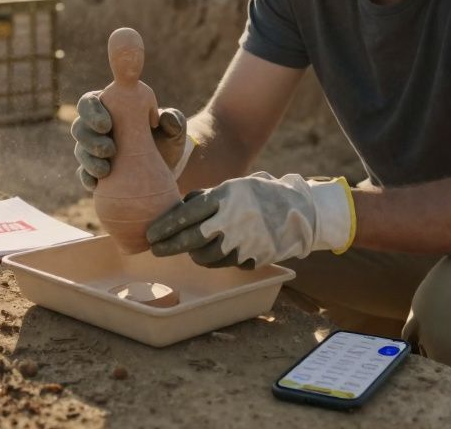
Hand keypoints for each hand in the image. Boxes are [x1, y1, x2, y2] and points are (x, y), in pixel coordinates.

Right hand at [70, 91, 189, 191]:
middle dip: (90, 139)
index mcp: (110, 106)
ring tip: (106, 170)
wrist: (170, 170)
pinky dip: (88, 178)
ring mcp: (93, 150)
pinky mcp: (95, 172)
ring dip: (89, 160)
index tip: (107, 125)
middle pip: (79, 127)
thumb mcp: (175, 129)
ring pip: (80, 151)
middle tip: (110, 150)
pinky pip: (84, 174)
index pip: (89, 102)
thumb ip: (173, 119)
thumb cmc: (169, 140)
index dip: (92, 112)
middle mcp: (96, 127)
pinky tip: (96, 185)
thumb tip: (163, 118)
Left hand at [145, 172, 355, 268]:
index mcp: (226, 197)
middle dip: (168, 246)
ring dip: (193, 254)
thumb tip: (175, 210)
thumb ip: (205, 197)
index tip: (151, 234)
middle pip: (190, 240)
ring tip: (191, 247)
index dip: (165, 227)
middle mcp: (233, 220)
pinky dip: (217, 259)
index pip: (186, 214)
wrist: (299, 212)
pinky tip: (217, 250)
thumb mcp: (232, 186)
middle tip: (156, 249)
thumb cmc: (258, 195)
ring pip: (205, 257)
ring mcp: (244, 242)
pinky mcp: (252, 259)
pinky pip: (225, 264)